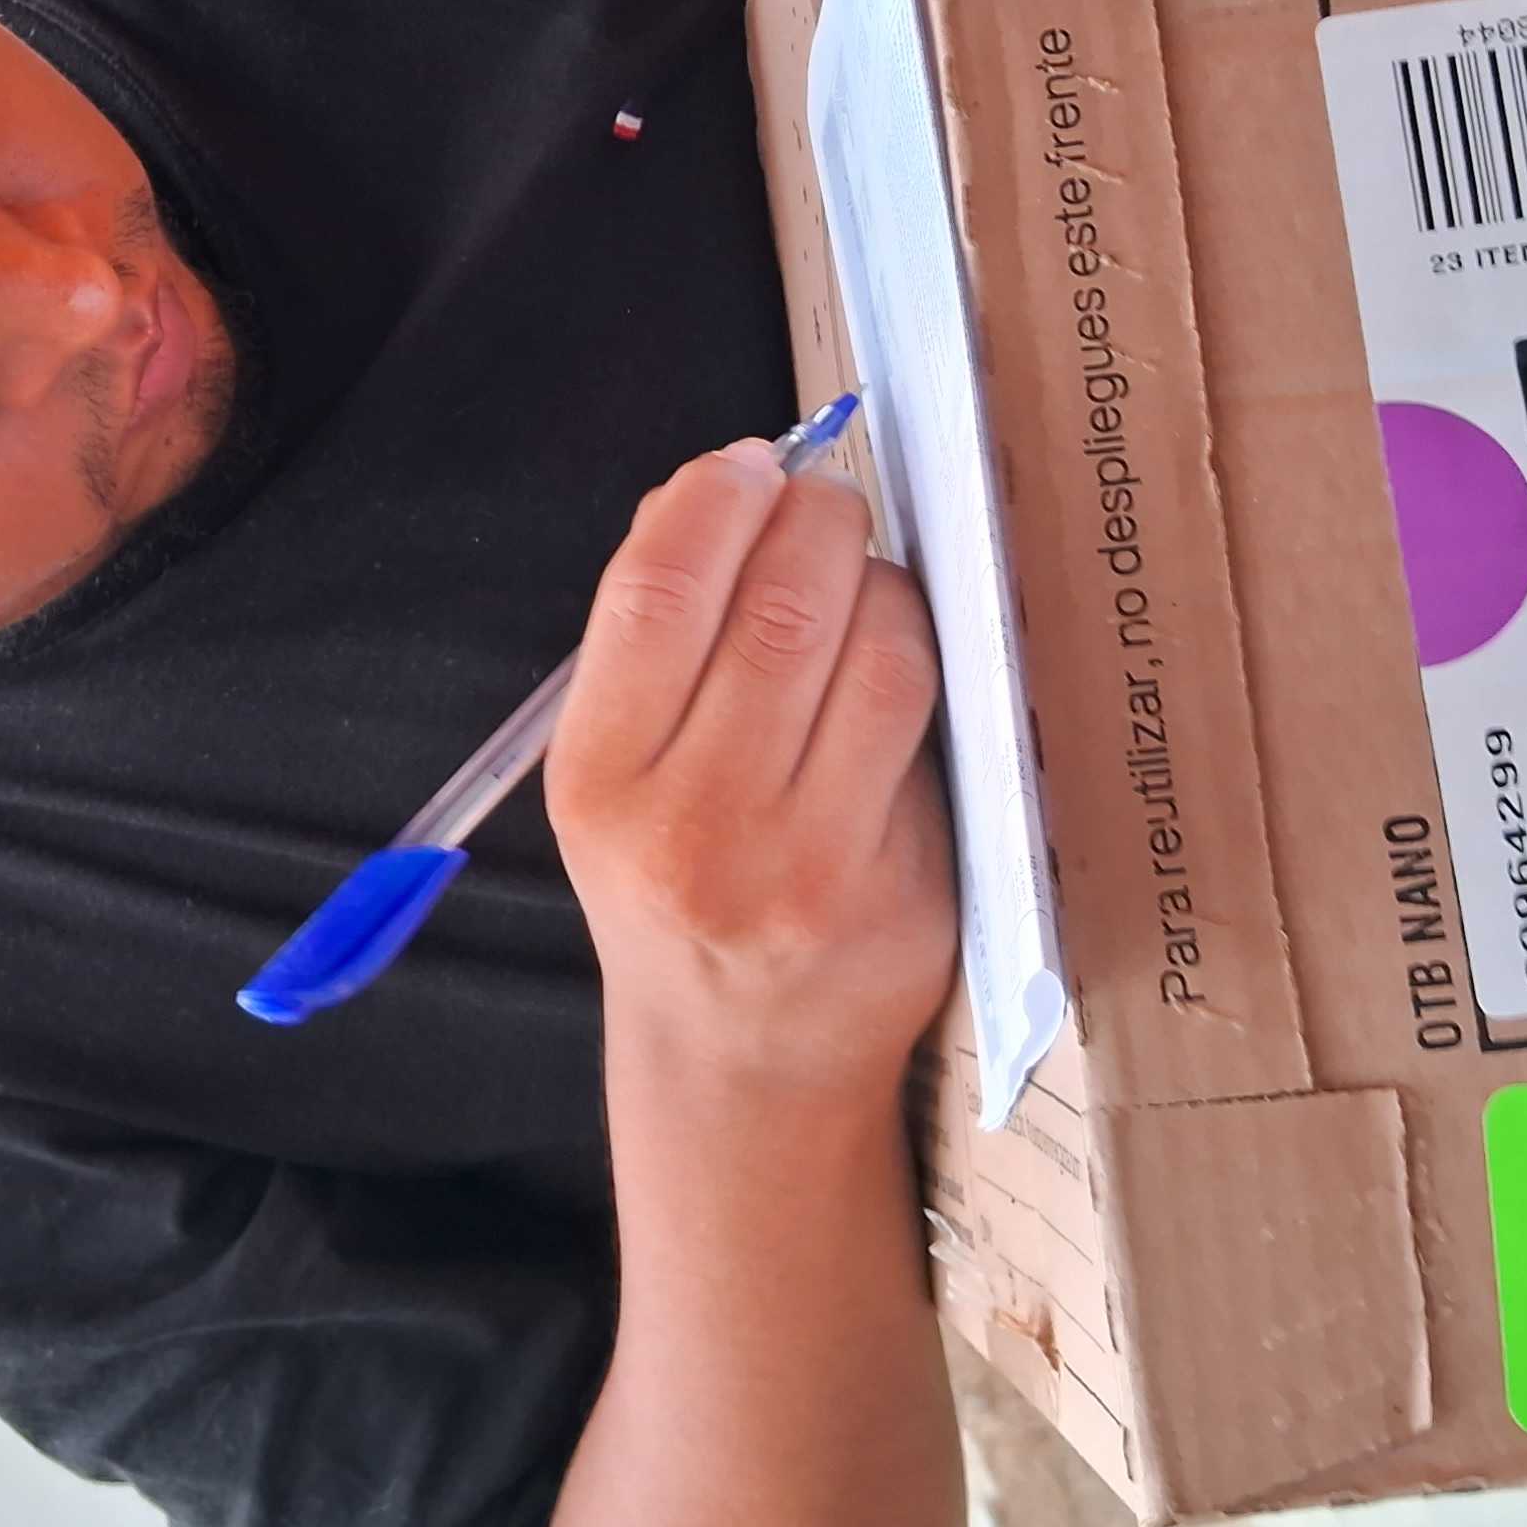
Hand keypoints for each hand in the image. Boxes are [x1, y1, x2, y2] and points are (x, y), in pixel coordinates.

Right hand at [545, 438, 955, 1100]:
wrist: (740, 1061)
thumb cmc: (672, 885)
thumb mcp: (612, 774)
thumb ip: (646, 638)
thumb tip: (707, 488)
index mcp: (598, 784)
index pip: (656, 594)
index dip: (713, 499)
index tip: (747, 465)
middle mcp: (694, 828)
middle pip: (783, 606)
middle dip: (816, 519)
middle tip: (821, 505)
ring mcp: (808, 863)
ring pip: (878, 650)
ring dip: (880, 582)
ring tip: (860, 583)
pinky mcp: (901, 884)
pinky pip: (928, 721)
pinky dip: (918, 659)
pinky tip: (894, 661)